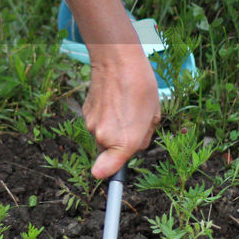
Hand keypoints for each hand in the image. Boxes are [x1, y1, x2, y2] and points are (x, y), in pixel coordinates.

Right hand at [84, 47, 159, 177]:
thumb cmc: (141, 86)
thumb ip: (142, 138)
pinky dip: (104, 116)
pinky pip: (96, 122)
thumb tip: (132, 146)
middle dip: (121, 141)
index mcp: (126, 142)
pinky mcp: (85, 113)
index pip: (107, 171)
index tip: (105, 177)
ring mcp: (92, 125)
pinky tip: (112, 100)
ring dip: (112, 127)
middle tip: (133, 120)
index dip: (107, 175)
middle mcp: (105, 137)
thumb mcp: (154, 116)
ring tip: (123, 105)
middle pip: (111, 150)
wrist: (118, 61)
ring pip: (103, 135)